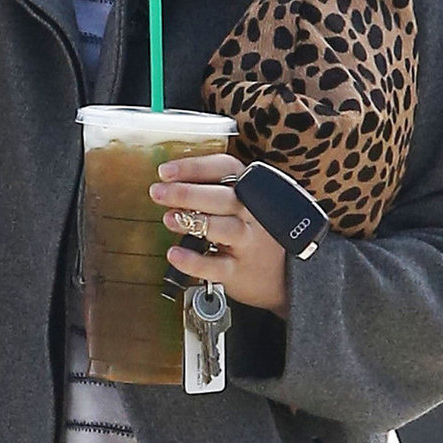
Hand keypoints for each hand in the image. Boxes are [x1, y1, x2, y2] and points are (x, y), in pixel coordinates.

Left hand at [151, 155, 288, 316]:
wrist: (285, 275)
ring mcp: (248, 243)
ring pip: (223, 228)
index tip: (164, 171)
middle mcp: (254, 214)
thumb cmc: (255, 232)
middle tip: (157, 192)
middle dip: (186, 193)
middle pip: (222, 197)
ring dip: (192, 221)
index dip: (194, 167)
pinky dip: (193, 261)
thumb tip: (170, 181)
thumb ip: (215, 190)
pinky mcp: (240, 271)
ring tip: (168, 219)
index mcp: (253, 190)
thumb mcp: (246, 204)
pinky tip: (175, 253)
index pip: (225, 169)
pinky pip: (216, 266)